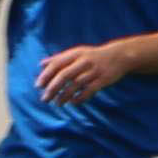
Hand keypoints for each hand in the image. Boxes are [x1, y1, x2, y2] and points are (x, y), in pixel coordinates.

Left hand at [30, 36, 145, 106]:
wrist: (119, 56)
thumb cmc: (93, 56)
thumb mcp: (76, 53)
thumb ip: (59, 58)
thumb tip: (41, 64)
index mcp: (75, 54)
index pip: (57, 64)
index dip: (47, 75)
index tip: (38, 86)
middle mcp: (84, 61)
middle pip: (65, 75)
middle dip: (53, 88)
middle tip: (44, 99)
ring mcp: (94, 71)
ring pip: (76, 84)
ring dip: (64, 95)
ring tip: (57, 103)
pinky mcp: (103, 80)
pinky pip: (89, 91)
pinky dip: (80, 98)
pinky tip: (73, 103)